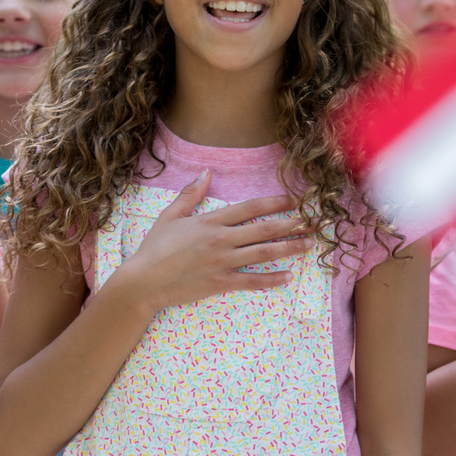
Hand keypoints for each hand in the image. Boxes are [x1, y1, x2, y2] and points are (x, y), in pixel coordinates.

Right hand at [114, 169, 313, 314]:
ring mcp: (222, 262)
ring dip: (289, 248)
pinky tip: (288, 276)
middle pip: (263, 229)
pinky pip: (252, 281)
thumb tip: (206, 172)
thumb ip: (191, 194)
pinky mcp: (220, 283)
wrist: (143, 282)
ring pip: (263, 253)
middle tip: (312, 222)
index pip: (250, 208)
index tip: (293, 200)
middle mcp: (221, 240)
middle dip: (290, 224)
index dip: (274, 203)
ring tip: (308, 245)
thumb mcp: (170, 215)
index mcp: (210, 221)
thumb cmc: (155, 248)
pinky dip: (271, 279)